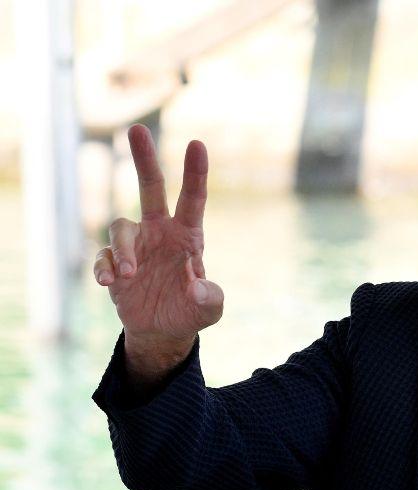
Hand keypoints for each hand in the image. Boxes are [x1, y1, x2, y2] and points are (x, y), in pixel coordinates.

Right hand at [93, 125, 223, 372]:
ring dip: (124, 249)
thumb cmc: (192, 312)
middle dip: (143, 158)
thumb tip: (197, 287)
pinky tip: (111, 284)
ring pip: (121, 227)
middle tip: (135, 128)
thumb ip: (210, 297)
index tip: (196, 143)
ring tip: (129, 276)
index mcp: (188, 235)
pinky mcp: (115, 264)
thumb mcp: (209, 309)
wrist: (163, 331)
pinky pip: (105, 256)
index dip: (195, 172)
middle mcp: (160, 232)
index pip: (193, 199)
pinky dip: (105, 267)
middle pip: (150, 187)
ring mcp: (136, 246)